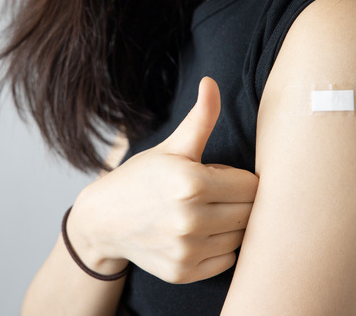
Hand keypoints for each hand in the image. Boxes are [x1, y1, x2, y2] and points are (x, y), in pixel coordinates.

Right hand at [67, 77, 258, 283]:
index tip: (219, 177)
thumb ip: (200, 119)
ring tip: (204, 214)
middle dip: (237, 201)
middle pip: (250, 213)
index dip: (239, 179)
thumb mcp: (171, 147)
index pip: (253, 186)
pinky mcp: (184, 272)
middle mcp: (190, 220)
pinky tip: (198, 234)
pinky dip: (220, 248)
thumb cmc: (140, 179)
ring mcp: (187, 250)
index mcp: (191, 183)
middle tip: (212, 195)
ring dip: (230, 226)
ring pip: (241, 238)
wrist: (102, 221)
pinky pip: (227, 260)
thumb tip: (211, 83)